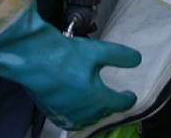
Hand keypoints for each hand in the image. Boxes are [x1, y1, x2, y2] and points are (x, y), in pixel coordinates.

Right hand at [0, 1, 140, 129]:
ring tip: (97, 107)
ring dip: (94, 114)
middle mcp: (83, 112)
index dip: (127, 99)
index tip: (130, 95)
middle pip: (102, 114)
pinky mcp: (50, 111)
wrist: (33, 58)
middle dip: (110, 107)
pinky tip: (75, 110)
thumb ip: (120, 56)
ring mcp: (66, 114)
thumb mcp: (98, 51)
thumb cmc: (66, 55)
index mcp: (98, 99)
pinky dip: (76, 117)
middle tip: (114, 100)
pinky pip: (69, 120)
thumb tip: (137, 60)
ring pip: (86, 120)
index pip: (119, 103)